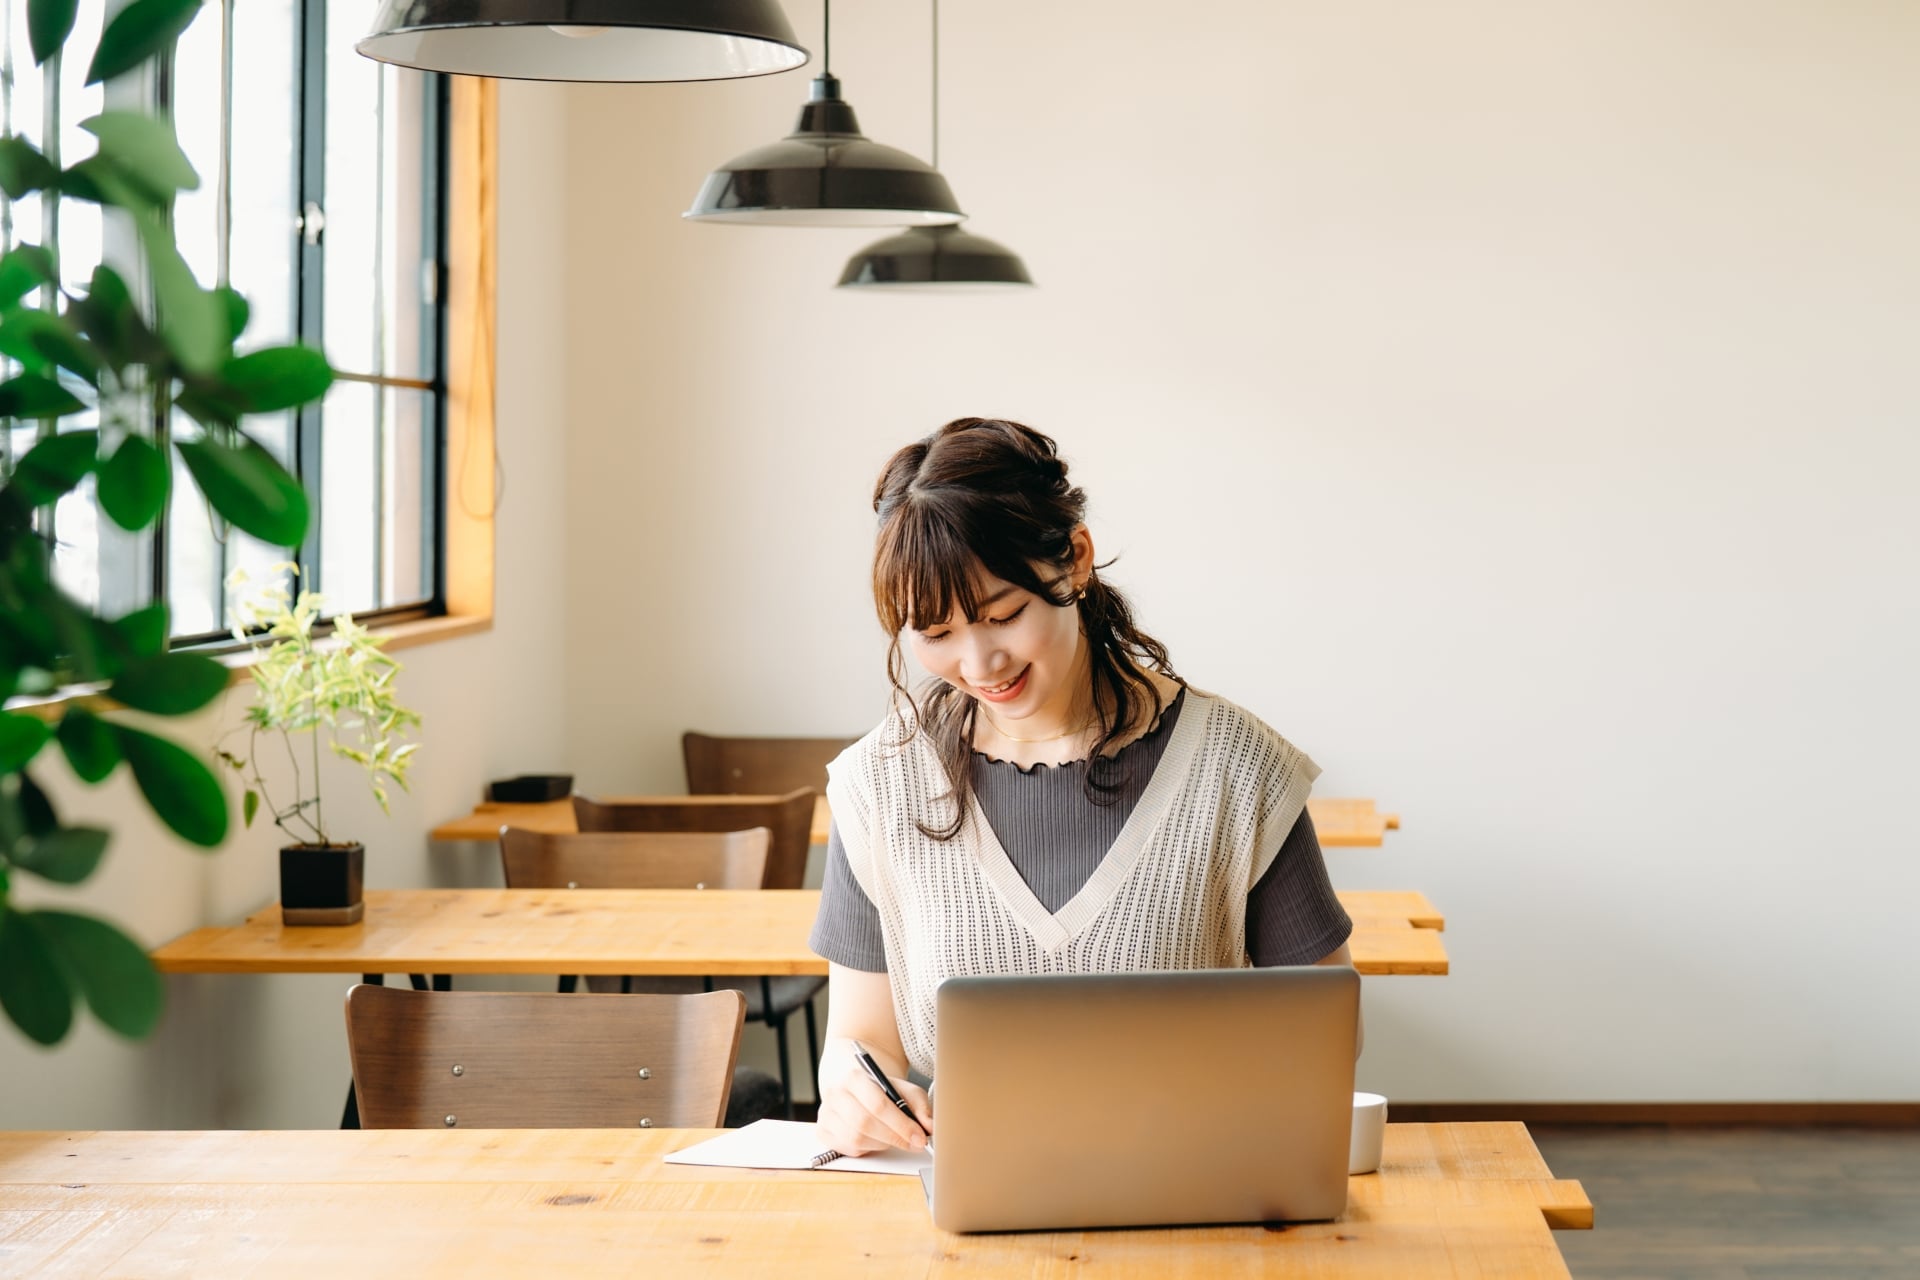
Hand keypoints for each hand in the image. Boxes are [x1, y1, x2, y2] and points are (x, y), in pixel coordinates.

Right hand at [815, 1058, 933, 1155]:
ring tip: (893, 1137)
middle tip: (914, 1143)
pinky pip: (848, 1149)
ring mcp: (826, 1114)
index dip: (901, 1125)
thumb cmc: (879, 1087)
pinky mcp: (823, 1131)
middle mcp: (835, 1094)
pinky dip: (867, 1148)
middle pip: (864, 1124)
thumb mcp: (903, 1088)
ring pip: (856, 1139)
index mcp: (853, 1077)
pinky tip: (875, 1138)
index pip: (878, 1105)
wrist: (853, 1082)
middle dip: (894, 1138)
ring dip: (882, 1143)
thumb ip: (919, 1105)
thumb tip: (930, 1127)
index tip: (919, 1137)